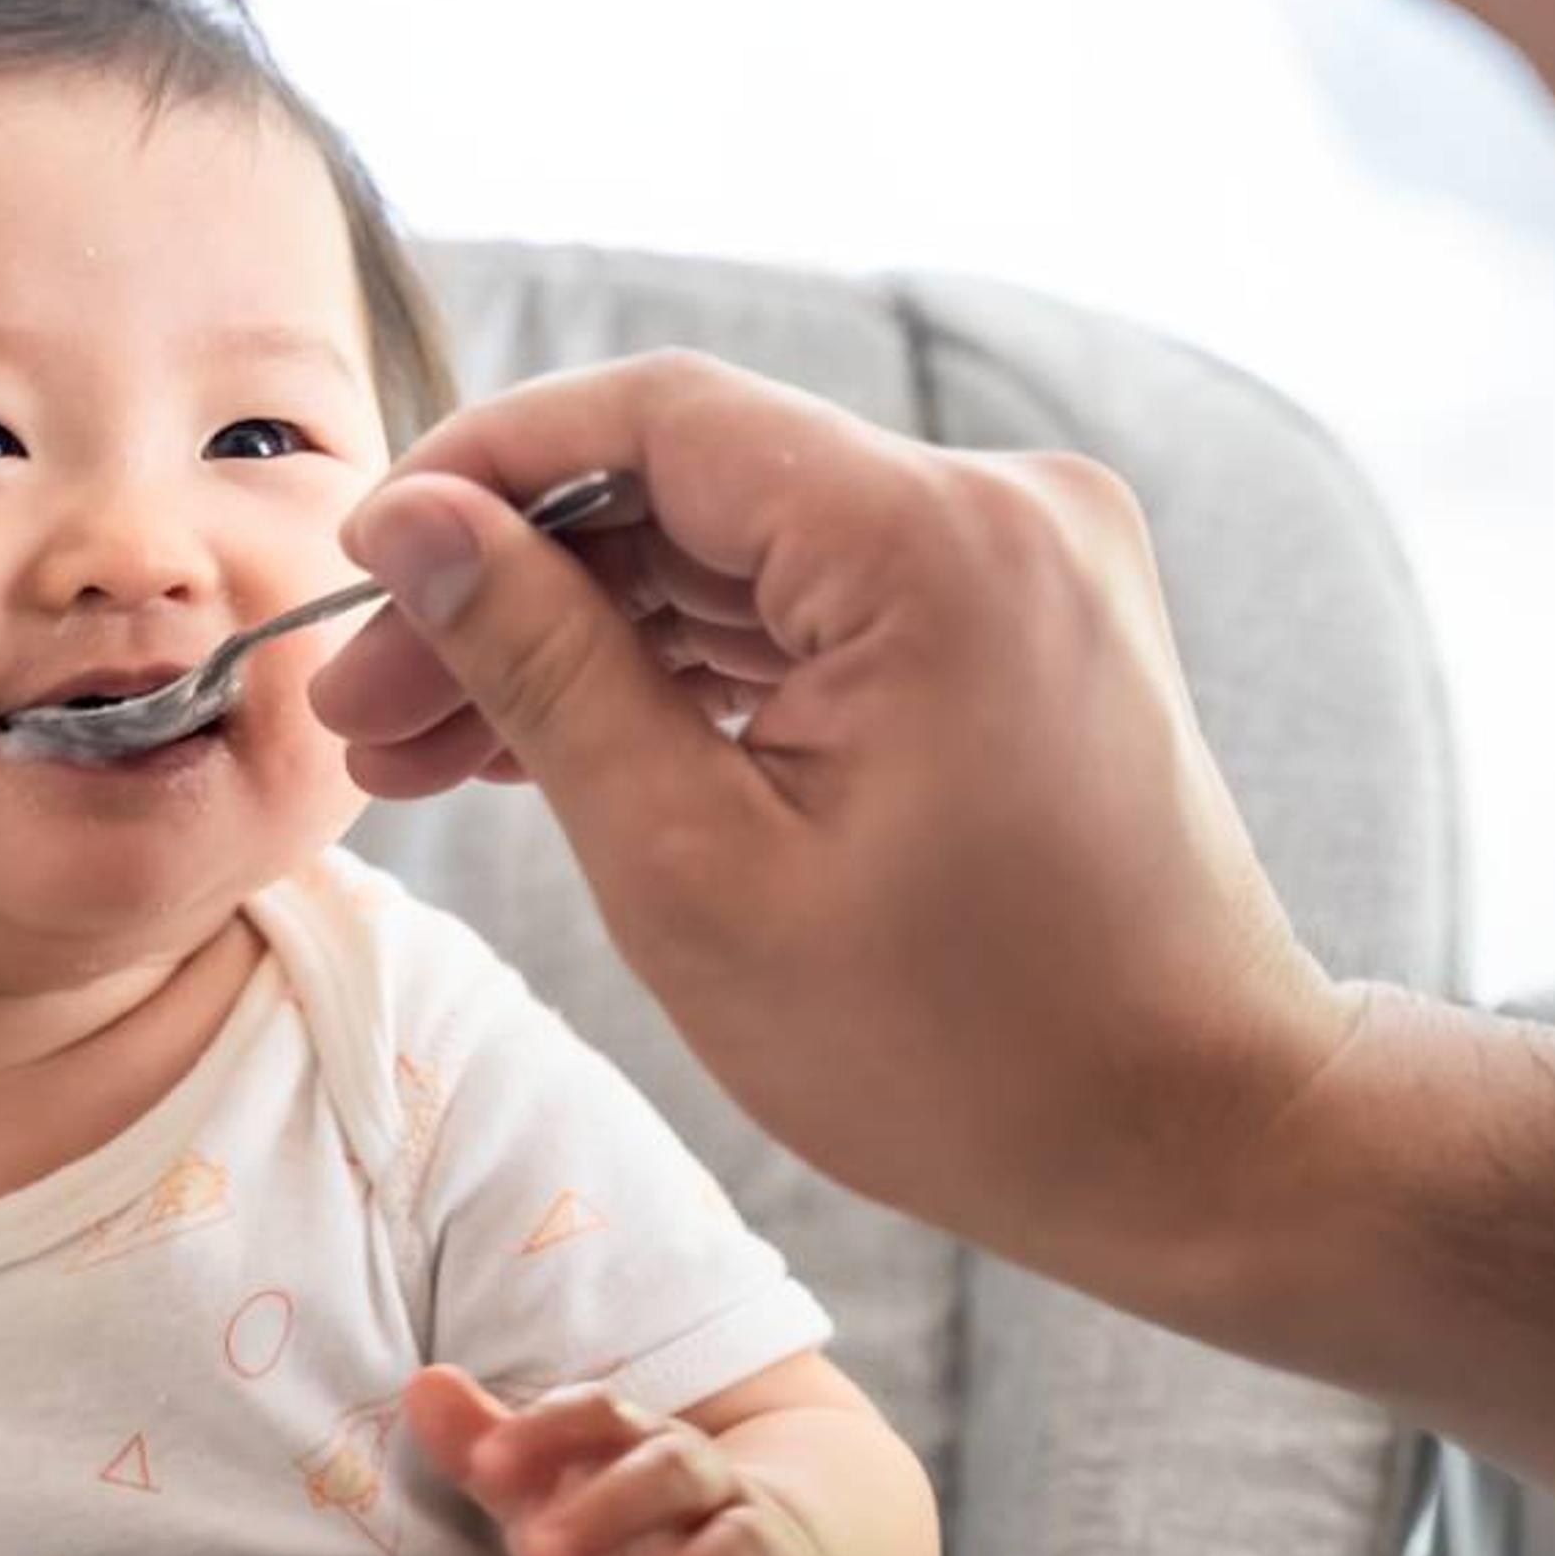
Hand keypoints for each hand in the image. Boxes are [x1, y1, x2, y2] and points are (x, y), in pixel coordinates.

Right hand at [308, 351, 1359, 1320]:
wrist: (1194, 1138)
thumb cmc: (959, 1052)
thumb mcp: (695, 872)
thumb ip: (546, 671)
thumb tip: (417, 526)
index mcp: (932, 543)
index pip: (652, 417)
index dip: (478, 476)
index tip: (360, 570)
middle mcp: (996, 509)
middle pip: (686, 489)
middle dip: (508, 590)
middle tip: (361, 710)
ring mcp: (1019, 562)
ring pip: (735, 556)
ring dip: (579, 642)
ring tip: (421, 754)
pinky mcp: (1018, 624)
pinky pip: (809, 610)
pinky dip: (683, 675)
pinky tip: (548, 748)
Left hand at [404, 1368, 866, 1555]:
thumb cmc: (645, 1539)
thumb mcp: (564, 1500)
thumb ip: (494, 1452)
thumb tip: (423, 1384)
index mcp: (646, 1450)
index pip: (605, 1414)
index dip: (548, 1432)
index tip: (487, 1466)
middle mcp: (714, 1491)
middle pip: (674, 1471)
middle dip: (608, 1506)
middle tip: (537, 1550)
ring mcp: (770, 1555)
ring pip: (742, 1547)